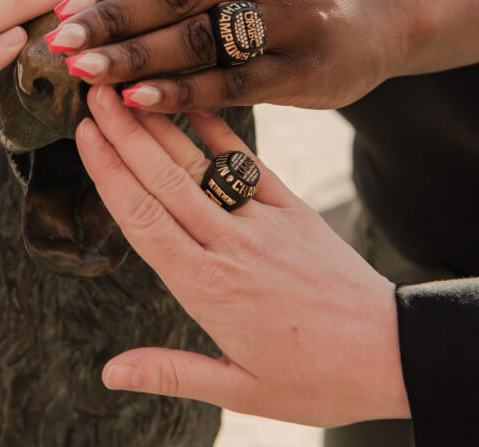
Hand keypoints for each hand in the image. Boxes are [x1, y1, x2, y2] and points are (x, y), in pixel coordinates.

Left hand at [45, 0, 400, 110]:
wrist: (377, 16)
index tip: (62, 4)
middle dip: (113, 21)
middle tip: (57, 43)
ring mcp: (296, 19)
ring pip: (201, 41)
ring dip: (137, 59)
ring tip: (84, 73)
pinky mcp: (306, 69)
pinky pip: (233, 84)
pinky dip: (182, 93)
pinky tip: (136, 101)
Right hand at [74, 84, 407, 426]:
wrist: (394, 354)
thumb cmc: (315, 380)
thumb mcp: (240, 390)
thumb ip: (171, 373)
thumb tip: (109, 374)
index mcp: (208, 289)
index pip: (143, 219)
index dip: (109, 172)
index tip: (83, 134)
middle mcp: (230, 246)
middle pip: (163, 179)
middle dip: (124, 131)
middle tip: (94, 86)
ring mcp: (263, 222)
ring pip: (199, 164)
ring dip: (160, 125)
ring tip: (131, 87)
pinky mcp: (294, 210)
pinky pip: (248, 163)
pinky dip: (219, 131)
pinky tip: (196, 101)